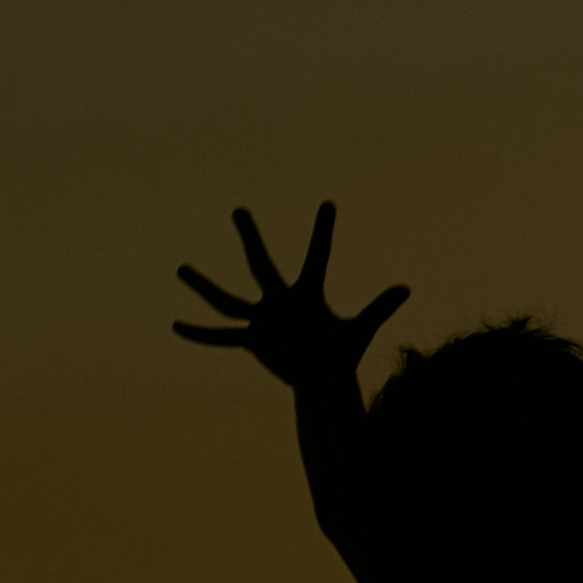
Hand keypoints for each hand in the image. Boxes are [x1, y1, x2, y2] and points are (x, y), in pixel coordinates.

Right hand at [172, 203, 409, 389]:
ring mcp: (263, 319)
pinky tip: (175, 326)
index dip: (323, 231)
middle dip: (251, 237)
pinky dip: (199, 334)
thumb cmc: (341, 353)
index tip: (329, 202)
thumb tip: (407, 287)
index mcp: (308, 294)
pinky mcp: (252, 340)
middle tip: (239, 208)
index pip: (317, 256)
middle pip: (261, 264)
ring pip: (228, 300)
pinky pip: (221, 336)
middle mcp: (281, 301)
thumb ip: (380, 308)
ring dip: (204, 286)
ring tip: (180, 268)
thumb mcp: (360, 330)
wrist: (322, 380)